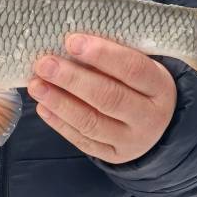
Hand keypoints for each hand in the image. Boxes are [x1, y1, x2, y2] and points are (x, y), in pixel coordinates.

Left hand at [27, 34, 176, 163]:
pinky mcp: (113, 155)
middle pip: (109, 97)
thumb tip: (69, 43)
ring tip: (36, 85)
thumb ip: (112, 56)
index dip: (102, 55)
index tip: (72, 41)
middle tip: (45, 64)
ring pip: (92, 122)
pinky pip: (83, 140)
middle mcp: (149, 117)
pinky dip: (60, 123)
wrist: (157, 125)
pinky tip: (43, 106)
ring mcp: (131, 140)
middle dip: (73, 79)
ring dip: (60, 102)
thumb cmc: (139, 84)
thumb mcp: (140, 65)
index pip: (132, 69)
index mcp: (159, 87)